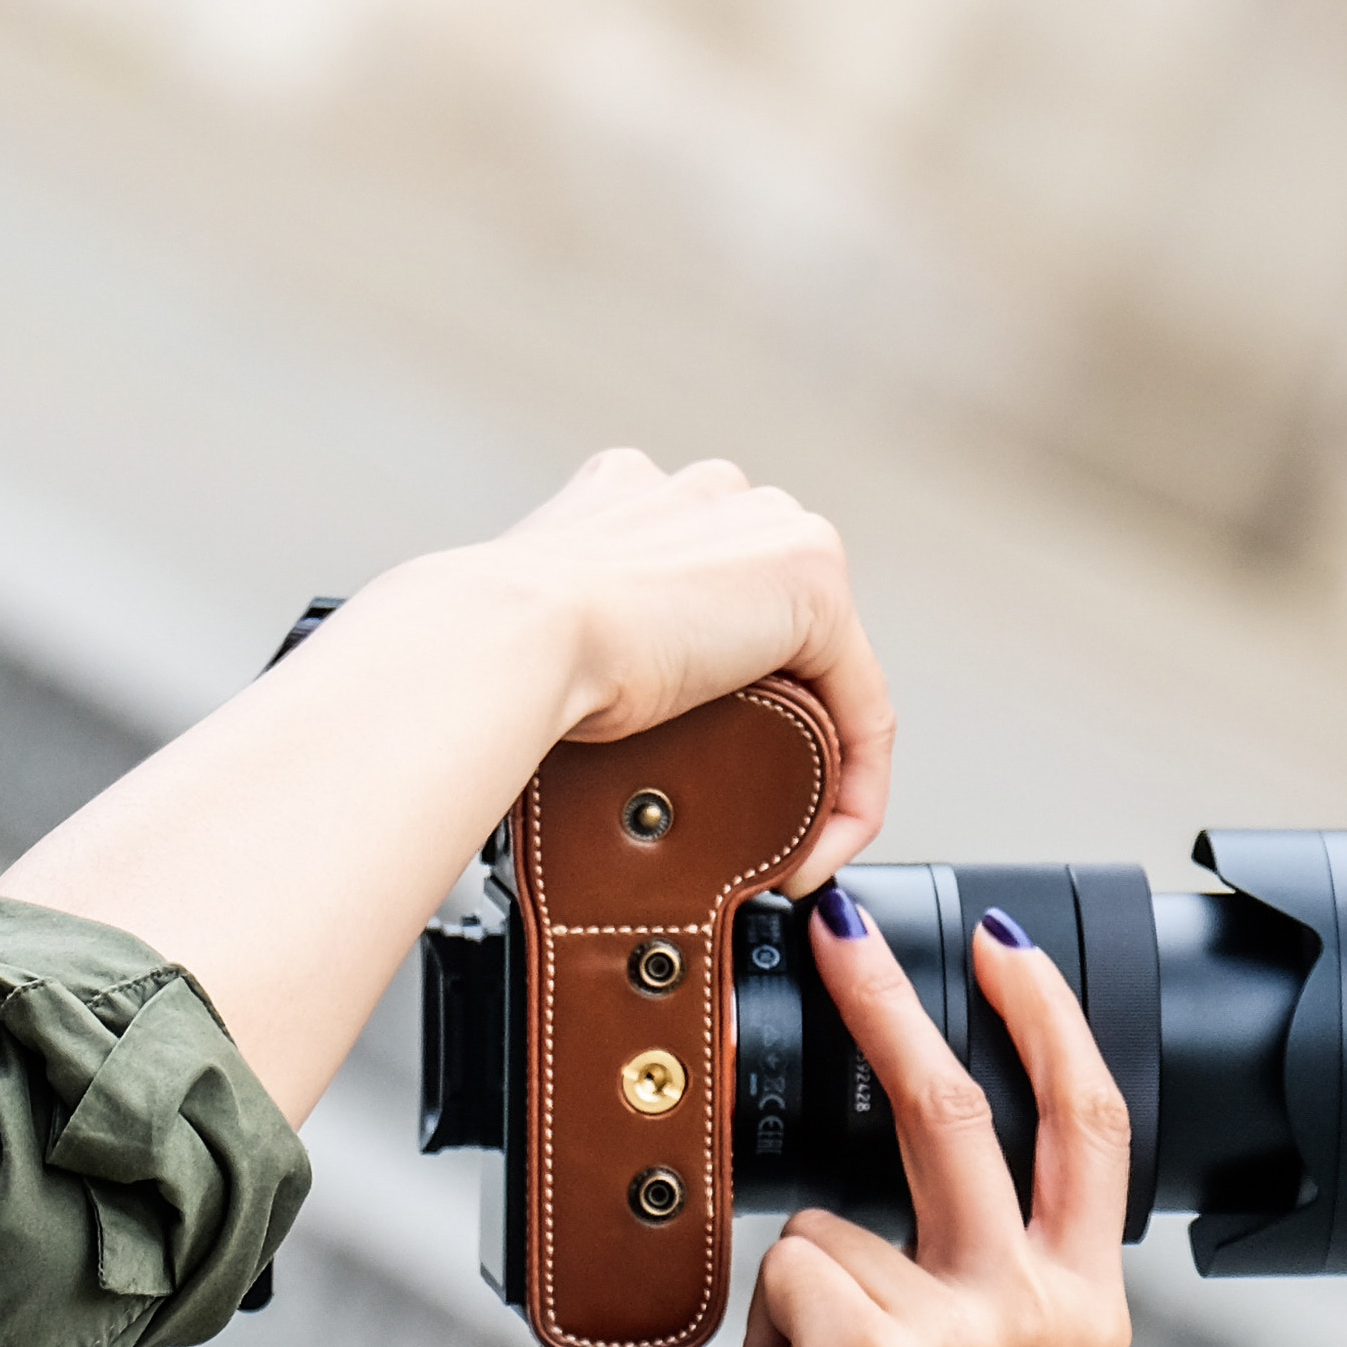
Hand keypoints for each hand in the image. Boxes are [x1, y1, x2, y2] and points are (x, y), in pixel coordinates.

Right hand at [494, 450, 893, 885]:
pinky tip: (813, 850)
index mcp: (630, 496)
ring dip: (809, 762)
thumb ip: (574, 641)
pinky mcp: (812, 585)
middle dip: (764, 723)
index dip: (702, 683)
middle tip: (729, 815)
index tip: (679, 762)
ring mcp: (764, 530)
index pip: (701, 588)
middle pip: (766, 624)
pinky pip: (861, 705)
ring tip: (774, 844)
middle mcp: (707, 496)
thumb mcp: (537, 636)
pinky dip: (850, 791)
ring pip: (819, 665)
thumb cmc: (486, 649)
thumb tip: (588, 709)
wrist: (503, 638)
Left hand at [715, 888, 1132, 1346]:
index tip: (1003, 942)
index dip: (1047, 1017)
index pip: (1089, 1127)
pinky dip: (760, 1330)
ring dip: (794, 1290)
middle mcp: (1043, 1314)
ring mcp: (962, 1332)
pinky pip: (782, 1271)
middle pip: (963, 1108)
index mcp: (1086, 1317)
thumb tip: (876, 1195)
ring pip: (830, 1219)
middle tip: (838, 925)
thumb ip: (970, 1292)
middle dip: (890, 999)